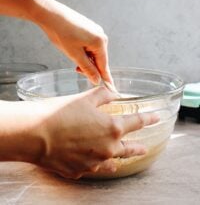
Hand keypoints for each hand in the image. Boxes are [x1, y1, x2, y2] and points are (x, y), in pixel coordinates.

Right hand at [34, 87, 158, 178]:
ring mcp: (94, 162)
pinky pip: (92, 168)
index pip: (137, 123)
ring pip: (112, 162)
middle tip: (143, 148)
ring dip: (118, 158)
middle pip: (129, 149)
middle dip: (138, 147)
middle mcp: (107, 148)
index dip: (148, 119)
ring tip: (121, 159)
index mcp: (112, 128)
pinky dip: (97, 164)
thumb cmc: (61, 113)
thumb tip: (112, 92)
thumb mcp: (86, 98)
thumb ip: (104, 94)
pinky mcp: (79, 171)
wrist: (37, 134)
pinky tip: (97, 163)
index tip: (156, 118)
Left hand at [36, 0, 111, 84]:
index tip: (111, 88)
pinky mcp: (88, 28)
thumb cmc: (61, 32)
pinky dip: (83, 51)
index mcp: (100, 42)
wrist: (51, 14)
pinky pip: (90, 44)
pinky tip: (73, 49)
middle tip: (76, 69)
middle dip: (89, 66)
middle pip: (99, 59)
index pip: (104, 66)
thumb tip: (97, 80)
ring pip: (93, 52)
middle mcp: (101, 35)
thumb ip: (87, 69)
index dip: (105, 78)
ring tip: (72, 56)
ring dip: (85, 59)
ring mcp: (95, 31)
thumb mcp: (74, 55)